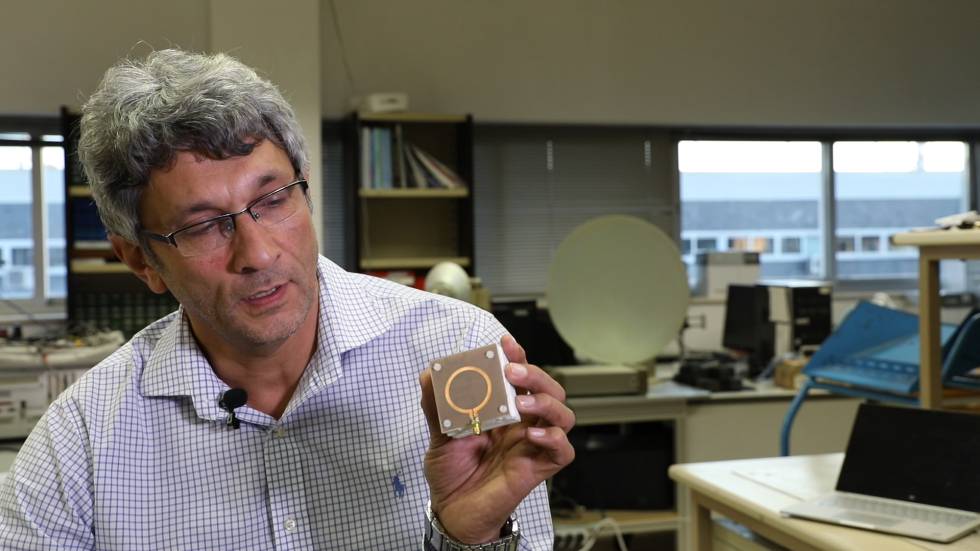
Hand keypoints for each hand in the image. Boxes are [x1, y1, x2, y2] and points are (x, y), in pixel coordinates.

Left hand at [419, 335, 575, 543]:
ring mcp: (533, 445)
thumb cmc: (451, 474)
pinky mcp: (539, 468)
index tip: (505, 345)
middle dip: (534, 374)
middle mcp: (523, 424)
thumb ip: (436, 405)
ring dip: (546, 402)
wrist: (452, 512)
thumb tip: (430, 374)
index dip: (519, 357)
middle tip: (511, 371)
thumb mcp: (439, 434)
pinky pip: (562, 450)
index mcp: (504, 411)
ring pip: (563, 415)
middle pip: (548, 390)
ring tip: (521, 402)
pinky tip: (531, 435)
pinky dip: (553, 438)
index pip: (520, 378)